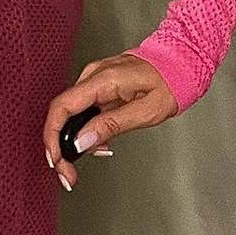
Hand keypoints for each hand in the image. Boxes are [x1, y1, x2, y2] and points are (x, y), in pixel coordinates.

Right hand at [42, 51, 178, 190]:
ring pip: (71, 113)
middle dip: (62, 146)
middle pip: (62, 113)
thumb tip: (81, 142)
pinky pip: (83, 108)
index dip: (52, 136)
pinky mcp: (99, 84)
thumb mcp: (147, 111)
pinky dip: (86, 128)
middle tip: (70, 172)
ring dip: (76, 139)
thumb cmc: (171, 82)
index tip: (57, 160)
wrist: (182, 61)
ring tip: (95, 153)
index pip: (62, 107)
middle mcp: (94, 75)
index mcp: (104, 79)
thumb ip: (111, 125)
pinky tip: (98, 140)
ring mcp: (95, 77)